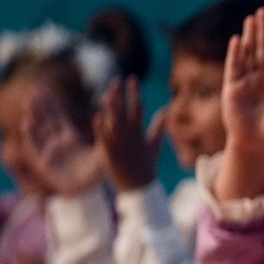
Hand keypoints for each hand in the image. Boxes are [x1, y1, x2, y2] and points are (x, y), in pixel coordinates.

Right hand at [20, 87, 100, 195]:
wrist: (88, 194)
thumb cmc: (96, 174)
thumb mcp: (101, 152)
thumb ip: (104, 136)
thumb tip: (109, 117)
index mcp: (70, 139)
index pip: (58, 118)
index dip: (51, 104)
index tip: (44, 89)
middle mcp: (57, 144)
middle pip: (46, 121)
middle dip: (39, 106)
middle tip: (34, 89)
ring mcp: (49, 153)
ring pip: (38, 132)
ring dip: (33, 117)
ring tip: (29, 103)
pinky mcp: (44, 165)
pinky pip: (35, 148)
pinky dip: (31, 136)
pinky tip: (27, 124)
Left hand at [93, 76, 159, 191]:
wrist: (139, 186)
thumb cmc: (146, 165)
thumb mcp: (154, 144)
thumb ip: (159, 127)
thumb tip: (166, 111)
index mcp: (139, 131)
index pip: (137, 106)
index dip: (134, 91)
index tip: (132, 78)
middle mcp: (130, 135)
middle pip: (124, 110)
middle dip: (120, 94)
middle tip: (116, 80)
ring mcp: (120, 143)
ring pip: (113, 121)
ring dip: (110, 107)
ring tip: (108, 94)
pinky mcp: (110, 153)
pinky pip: (104, 138)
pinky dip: (101, 128)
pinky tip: (98, 117)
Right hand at [221, 7, 263, 158]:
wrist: (256, 144)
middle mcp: (260, 78)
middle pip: (261, 50)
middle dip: (262, 31)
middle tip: (263, 11)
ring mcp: (245, 81)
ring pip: (247, 54)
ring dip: (249, 37)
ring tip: (250, 19)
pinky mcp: (232, 88)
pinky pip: (234, 67)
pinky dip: (235, 54)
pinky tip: (237, 40)